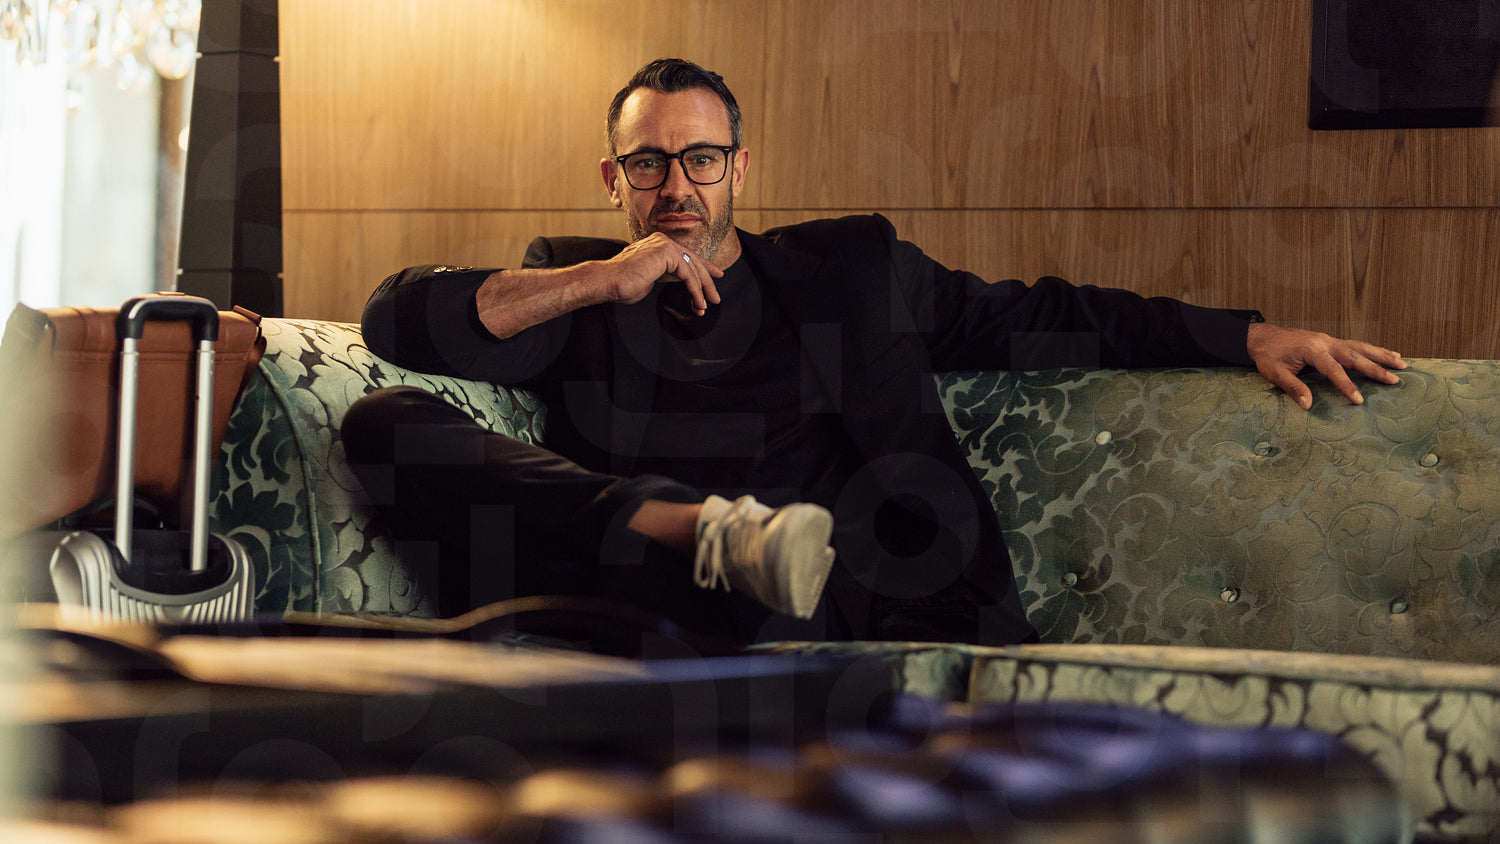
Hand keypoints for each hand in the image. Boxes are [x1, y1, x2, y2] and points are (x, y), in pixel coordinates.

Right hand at [606, 233, 722, 315]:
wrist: (609, 282)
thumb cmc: (623, 284)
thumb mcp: (651, 278)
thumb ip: (666, 274)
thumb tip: (681, 280)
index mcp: (658, 244)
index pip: (686, 256)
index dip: (703, 268)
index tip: (715, 278)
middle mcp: (662, 241)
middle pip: (692, 261)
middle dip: (706, 281)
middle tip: (715, 298)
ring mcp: (664, 245)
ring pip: (692, 268)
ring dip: (702, 290)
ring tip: (706, 305)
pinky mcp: (666, 253)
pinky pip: (688, 274)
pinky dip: (695, 290)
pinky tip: (698, 302)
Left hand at [1246, 322, 1405, 409]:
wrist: (1262, 336)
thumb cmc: (1268, 355)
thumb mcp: (1274, 373)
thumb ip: (1293, 387)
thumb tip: (1308, 405)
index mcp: (1312, 349)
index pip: (1333, 370)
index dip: (1347, 385)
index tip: (1359, 400)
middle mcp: (1325, 342)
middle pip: (1355, 355)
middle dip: (1376, 368)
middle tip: (1395, 379)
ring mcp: (1329, 339)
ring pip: (1360, 347)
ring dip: (1381, 355)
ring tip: (1402, 364)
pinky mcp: (1330, 341)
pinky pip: (1355, 345)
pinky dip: (1372, 350)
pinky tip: (1387, 354)